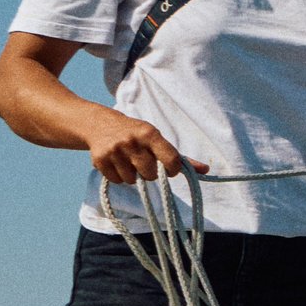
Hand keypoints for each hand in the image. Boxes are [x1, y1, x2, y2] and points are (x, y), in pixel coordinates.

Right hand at [87, 111, 202, 184]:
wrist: (99, 124)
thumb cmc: (137, 135)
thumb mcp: (158, 139)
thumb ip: (181, 157)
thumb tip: (206, 170)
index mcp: (150, 134)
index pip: (172, 160)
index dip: (173, 169)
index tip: (169, 168)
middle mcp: (132, 142)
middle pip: (151, 175)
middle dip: (150, 173)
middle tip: (144, 162)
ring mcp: (114, 151)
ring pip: (133, 180)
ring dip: (134, 175)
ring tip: (129, 161)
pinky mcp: (100, 160)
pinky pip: (118, 181)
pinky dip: (119, 177)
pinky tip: (117, 163)